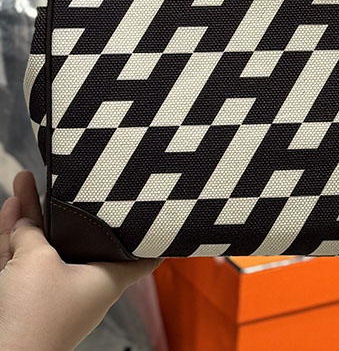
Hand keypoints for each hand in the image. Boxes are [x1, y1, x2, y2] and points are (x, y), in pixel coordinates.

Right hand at [0, 172, 157, 350]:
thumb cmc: (33, 319)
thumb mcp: (38, 260)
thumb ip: (33, 233)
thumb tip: (24, 223)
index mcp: (106, 280)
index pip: (143, 257)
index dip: (153, 238)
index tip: (163, 217)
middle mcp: (83, 285)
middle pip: (81, 238)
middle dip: (68, 208)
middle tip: (66, 179)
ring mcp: (53, 292)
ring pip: (45, 244)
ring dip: (33, 214)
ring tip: (27, 180)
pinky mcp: (25, 298)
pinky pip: (23, 258)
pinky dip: (16, 234)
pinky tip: (13, 204)